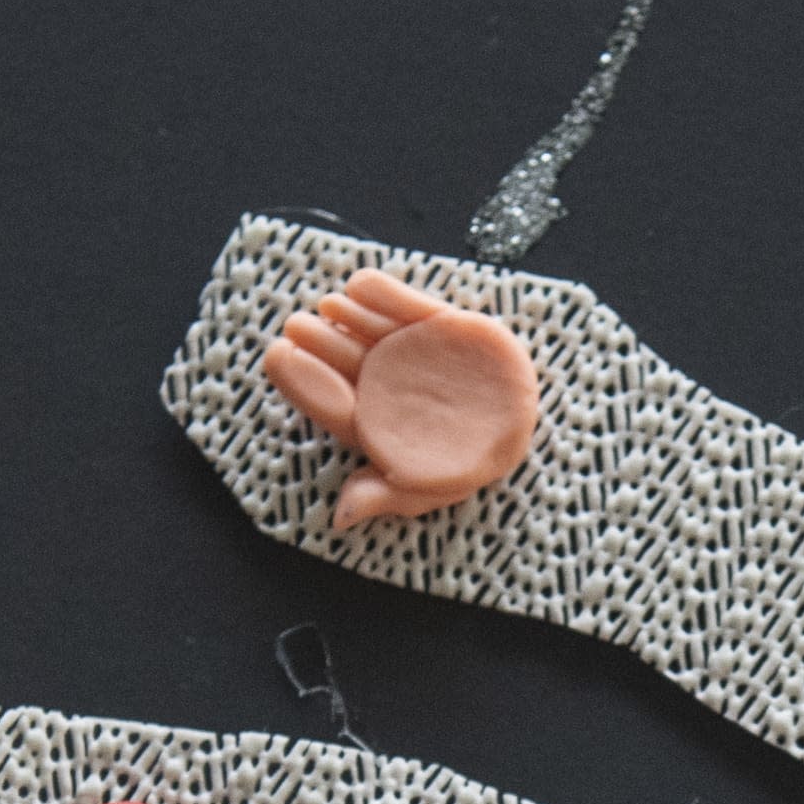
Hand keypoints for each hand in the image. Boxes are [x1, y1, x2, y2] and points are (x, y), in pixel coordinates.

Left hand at [259, 265, 537, 524]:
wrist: (525, 430)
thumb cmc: (470, 467)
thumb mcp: (431, 490)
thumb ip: (385, 496)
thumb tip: (340, 517)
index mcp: (374, 422)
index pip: (331, 401)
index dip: (303, 380)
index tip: (278, 355)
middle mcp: (387, 385)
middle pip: (346, 362)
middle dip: (319, 344)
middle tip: (295, 326)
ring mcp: (412, 353)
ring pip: (374, 331)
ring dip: (350, 317)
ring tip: (328, 305)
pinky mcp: (440, 326)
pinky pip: (410, 310)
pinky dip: (388, 298)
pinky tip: (361, 286)